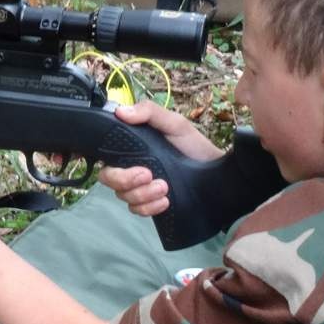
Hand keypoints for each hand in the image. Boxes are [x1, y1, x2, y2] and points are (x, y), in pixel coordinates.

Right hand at [96, 101, 221, 219]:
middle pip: (109, 179)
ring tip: (165, 188)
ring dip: (142, 195)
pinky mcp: (150, 204)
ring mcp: (139, 188)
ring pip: (124, 197)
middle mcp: (131, 167)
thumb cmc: (194, 146)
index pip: (107, 158)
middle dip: (126, 181)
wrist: (216, 172)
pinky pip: (137, 210)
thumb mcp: (175, 124)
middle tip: (149, 175)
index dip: (111, 165)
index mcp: (132, 148)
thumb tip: (121, 112)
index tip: (131, 165)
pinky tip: (165, 202)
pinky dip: (149, 208)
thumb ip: (149, 113)